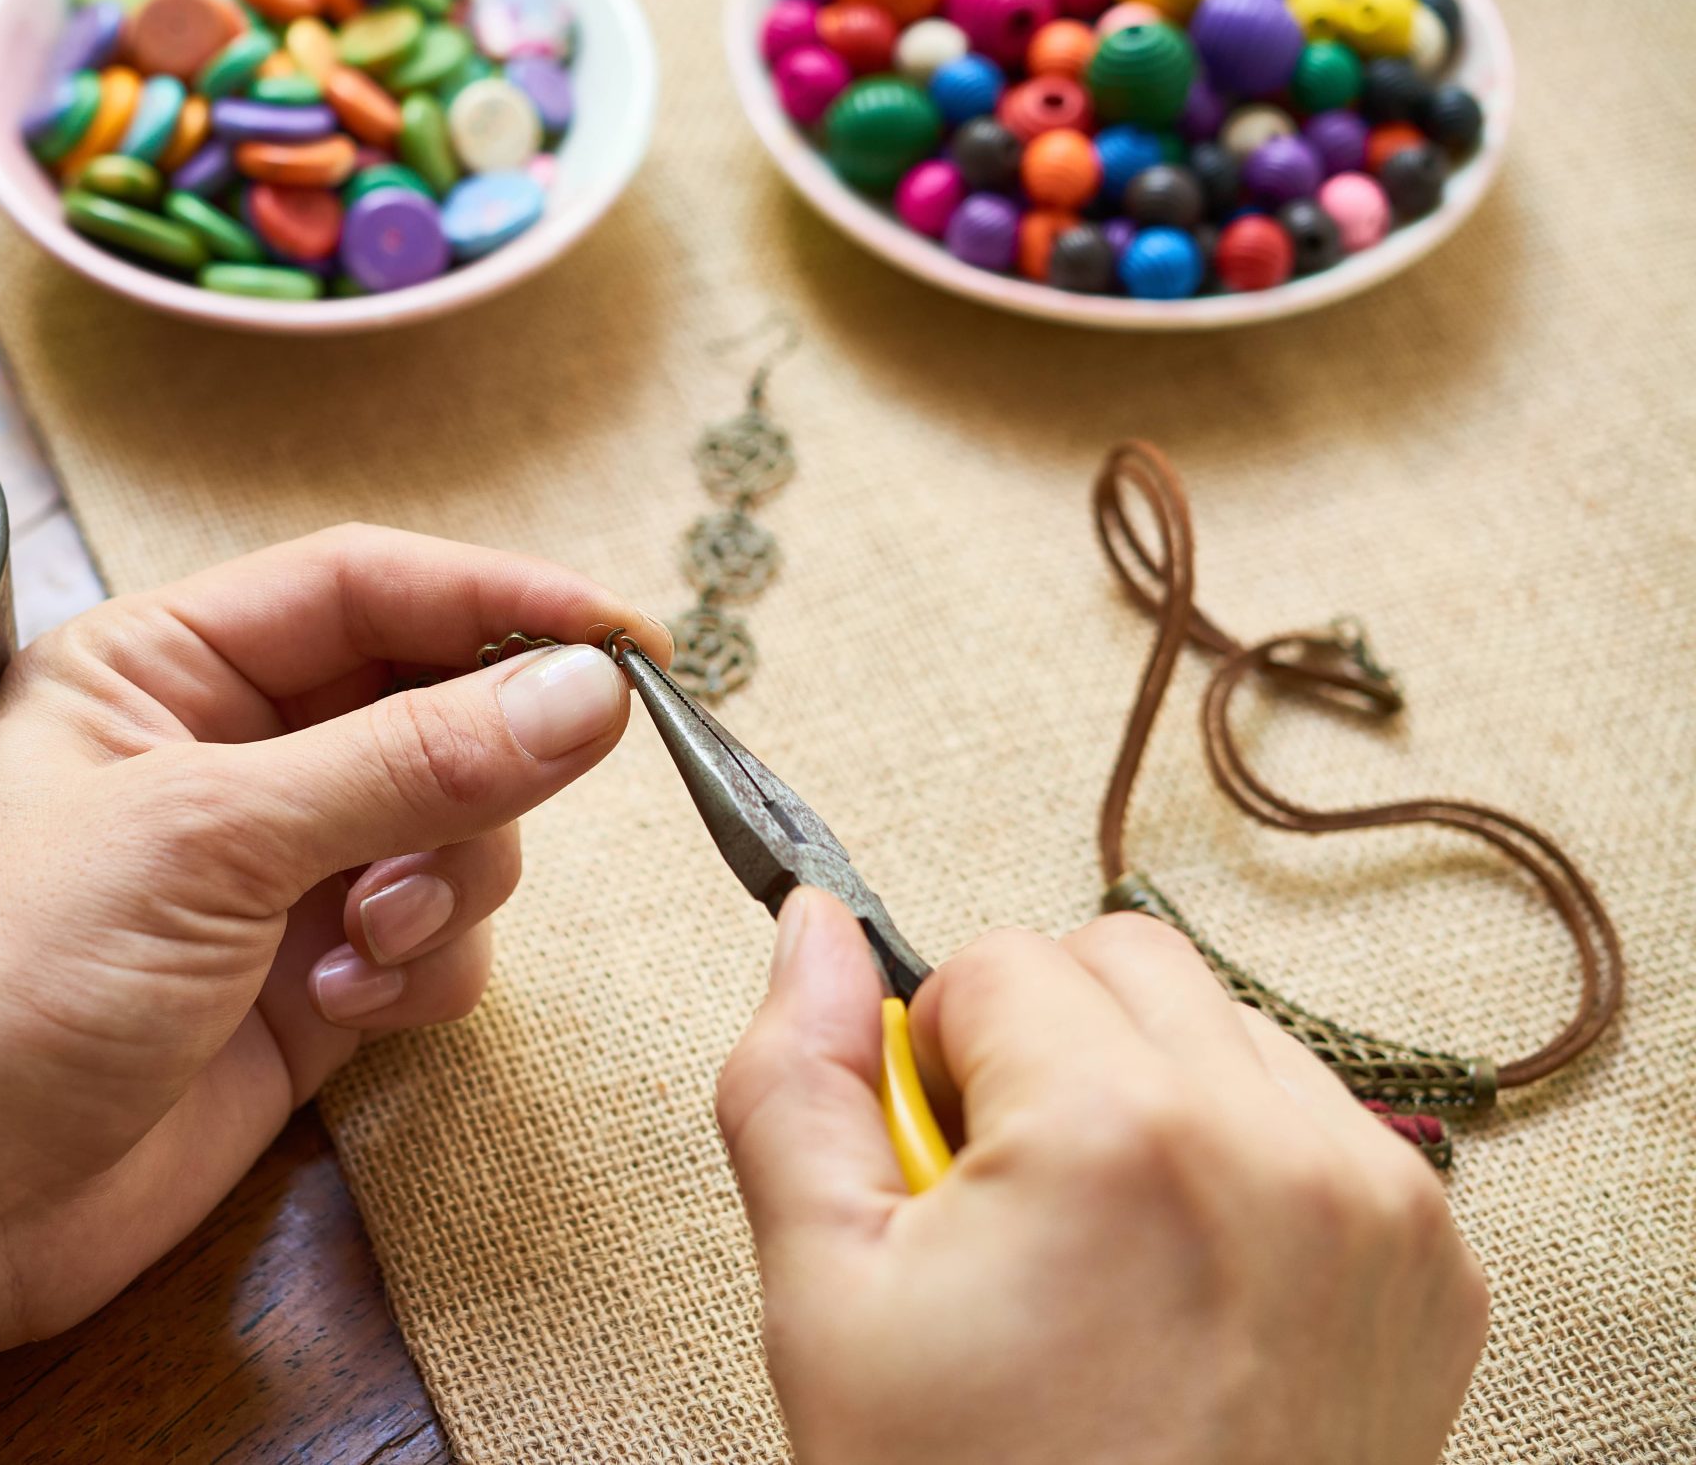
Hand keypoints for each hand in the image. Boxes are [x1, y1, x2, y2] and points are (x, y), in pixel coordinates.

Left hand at [0, 525, 668, 1375]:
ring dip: (444, 884)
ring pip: (453, 830)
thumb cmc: (1, 983)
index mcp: (161, 667)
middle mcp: (225, 756)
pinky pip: (436, 942)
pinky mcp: (307, 987)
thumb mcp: (207, 837)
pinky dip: (424, 970)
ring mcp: (272, 877)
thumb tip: (584, 690)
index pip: (364, 586)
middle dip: (471, 771)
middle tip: (474, 826)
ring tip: (364, 944)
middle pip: (429, 705)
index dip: (496, 600)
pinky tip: (345, 1008)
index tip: (623, 640)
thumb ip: (407, 760)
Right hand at [718, 897, 1487, 1464]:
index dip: (934, 1067)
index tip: (940, 1185)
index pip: (992, 959)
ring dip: (1151, 1093)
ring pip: (1227, 1028)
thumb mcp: (826, 1301)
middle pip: (1121, 960)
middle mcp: (1274, 1144)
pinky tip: (1189, 1290)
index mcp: (1114, 1131)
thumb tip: (811, 929)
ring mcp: (1376, 1210)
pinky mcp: (1435, 1270)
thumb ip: (796, 1083)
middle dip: (1045, 1050)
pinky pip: (1320, 1122)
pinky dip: (1246, 1165)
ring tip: (1101, 1256)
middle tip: (1009, 1209)